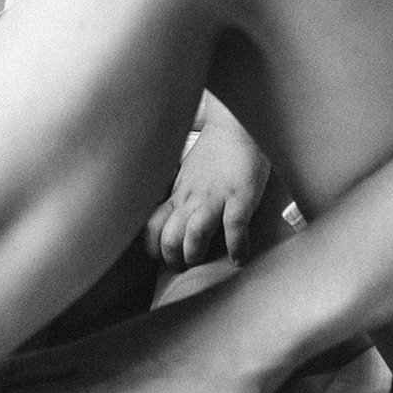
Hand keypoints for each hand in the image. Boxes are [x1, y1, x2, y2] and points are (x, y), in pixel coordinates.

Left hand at [142, 122, 270, 267]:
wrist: (237, 126)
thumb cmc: (215, 152)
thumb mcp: (187, 175)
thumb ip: (180, 197)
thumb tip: (171, 221)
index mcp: (178, 194)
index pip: (152, 228)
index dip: (154, 248)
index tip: (165, 257)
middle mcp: (192, 198)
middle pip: (169, 238)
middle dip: (174, 259)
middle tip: (186, 266)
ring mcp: (216, 197)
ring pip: (194, 235)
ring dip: (197, 254)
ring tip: (207, 261)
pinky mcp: (240, 196)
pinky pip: (234, 227)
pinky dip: (236, 248)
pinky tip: (239, 257)